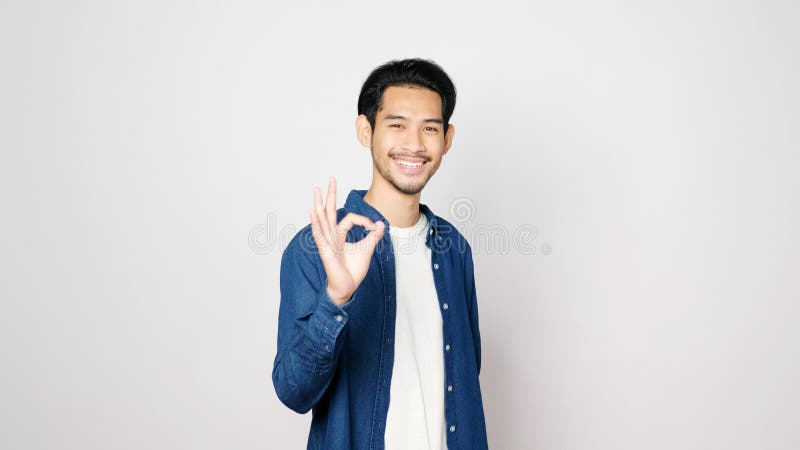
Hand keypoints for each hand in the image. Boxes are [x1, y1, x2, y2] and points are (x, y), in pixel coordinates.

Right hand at [309, 177, 384, 305]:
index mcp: (340, 235)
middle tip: (331, 178)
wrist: (347, 288)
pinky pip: (320, 234)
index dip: (364, 220)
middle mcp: (331, 236)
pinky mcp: (325, 251)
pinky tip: (313, 211)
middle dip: (331, 195)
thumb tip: (382, 224)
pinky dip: (316, 222)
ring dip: (319, 203)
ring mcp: (327, 242)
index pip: (350, 218)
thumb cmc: (353, 271)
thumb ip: (373, 236)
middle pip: (329, 211)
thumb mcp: (367, 250)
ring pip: (322, 219)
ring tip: (317, 190)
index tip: (374, 227)